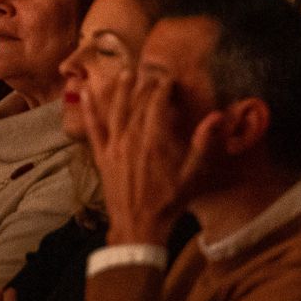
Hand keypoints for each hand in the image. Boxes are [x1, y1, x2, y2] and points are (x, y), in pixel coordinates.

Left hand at [83, 71, 222, 245]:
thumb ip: (203, 144)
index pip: (157, 105)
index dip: (163, 89)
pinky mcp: (102, 156)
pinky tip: (84, 92)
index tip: (169, 79)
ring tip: (126, 72)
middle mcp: (131, 139)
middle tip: (152, 74)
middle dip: (146, 87)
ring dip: (120, 90)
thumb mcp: (192, 175)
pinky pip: (93, 128)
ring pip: (116, 111)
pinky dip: (88, 109)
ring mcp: (114, 147)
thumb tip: (217, 116)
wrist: (138, 227)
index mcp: (155, 141)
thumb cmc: (169, 202)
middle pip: (138, 105)